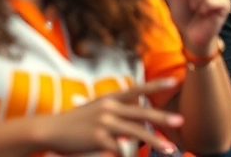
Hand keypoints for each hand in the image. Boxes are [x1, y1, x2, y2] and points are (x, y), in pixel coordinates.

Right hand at [36, 79, 181, 154]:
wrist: (49, 130)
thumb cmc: (76, 122)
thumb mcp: (97, 110)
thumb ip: (117, 115)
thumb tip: (136, 129)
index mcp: (111, 99)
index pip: (137, 89)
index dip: (156, 85)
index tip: (175, 81)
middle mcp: (109, 108)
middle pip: (142, 112)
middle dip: (163, 117)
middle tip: (181, 121)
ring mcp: (104, 123)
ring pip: (136, 132)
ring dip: (155, 141)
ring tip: (170, 149)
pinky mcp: (97, 138)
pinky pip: (119, 148)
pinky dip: (126, 153)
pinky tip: (128, 156)